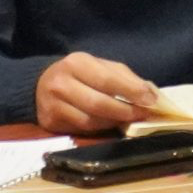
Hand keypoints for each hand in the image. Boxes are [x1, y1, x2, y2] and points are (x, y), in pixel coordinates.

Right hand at [35, 51, 157, 134]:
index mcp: (75, 63)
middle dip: (125, 111)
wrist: (41, 84)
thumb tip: (149, 94)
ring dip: (114, 122)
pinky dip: (100, 129)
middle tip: (142, 114)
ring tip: (128, 120)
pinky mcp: (50, 122)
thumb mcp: (99, 66)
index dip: (131, 92)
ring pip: (90, 121)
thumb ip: (124, 77)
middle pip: (98, 104)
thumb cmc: (79, 74)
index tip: (150, 100)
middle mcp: (61, 83)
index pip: (107, 80)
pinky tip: (109, 124)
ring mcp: (53, 105)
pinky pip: (81, 130)